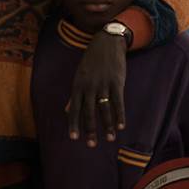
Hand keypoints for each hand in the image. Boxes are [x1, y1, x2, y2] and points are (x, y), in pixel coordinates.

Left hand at [66, 30, 126, 146]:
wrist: (106, 43)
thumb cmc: (91, 62)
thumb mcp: (79, 76)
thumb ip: (75, 96)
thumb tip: (68, 111)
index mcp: (77, 86)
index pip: (74, 109)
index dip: (74, 124)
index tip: (74, 138)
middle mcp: (88, 87)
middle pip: (88, 112)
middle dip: (90, 130)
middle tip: (91, 145)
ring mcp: (103, 85)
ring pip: (104, 109)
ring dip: (107, 126)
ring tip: (109, 139)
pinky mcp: (116, 82)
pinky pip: (118, 102)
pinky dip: (119, 114)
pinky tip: (121, 126)